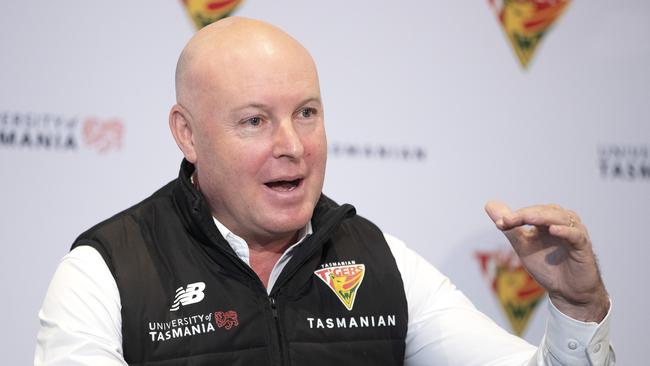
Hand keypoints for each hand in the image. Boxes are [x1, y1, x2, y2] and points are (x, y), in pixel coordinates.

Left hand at [485, 201, 608, 321]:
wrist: (567, 292)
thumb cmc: (547, 266)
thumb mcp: (524, 246)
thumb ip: (509, 227)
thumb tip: (489, 204)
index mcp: (547, 220)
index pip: (530, 212)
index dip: (515, 216)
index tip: (500, 224)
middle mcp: (562, 222)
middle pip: (544, 211)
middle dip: (525, 215)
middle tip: (508, 220)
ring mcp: (574, 232)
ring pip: (560, 218)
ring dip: (542, 217)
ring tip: (527, 218)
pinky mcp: (583, 246)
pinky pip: (575, 235)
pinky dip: (565, 231)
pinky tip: (553, 230)